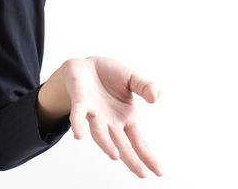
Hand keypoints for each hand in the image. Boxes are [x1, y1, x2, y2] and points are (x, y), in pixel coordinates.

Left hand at [63, 56, 162, 177]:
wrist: (86, 64)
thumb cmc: (111, 74)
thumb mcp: (133, 77)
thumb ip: (146, 86)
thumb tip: (155, 97)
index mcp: (127, 117)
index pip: (139, 141)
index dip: (148, 156)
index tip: (159, 172)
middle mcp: (111, 121)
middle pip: (122, 144)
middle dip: (131, 159)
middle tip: (142, 174)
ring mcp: (95, 113)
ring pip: (100, 133)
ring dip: (106, 144)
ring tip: (115, 156)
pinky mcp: (80, 102)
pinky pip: (78, 115)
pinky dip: (78, 124)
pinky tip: (78, 135)